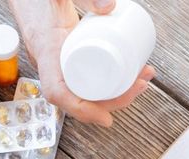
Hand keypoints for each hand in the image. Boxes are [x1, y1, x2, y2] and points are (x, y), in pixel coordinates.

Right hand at [9, 0, 155, 126]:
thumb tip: (110, 7)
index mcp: (46, 51)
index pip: (57, 92)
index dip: (81, 110)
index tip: (105, 118)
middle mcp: (51, 63)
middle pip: (81, 97)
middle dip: (114, 100)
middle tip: (142, 85)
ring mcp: (60, 63)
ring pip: (88, 90)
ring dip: (116, 92)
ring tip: (143, 78)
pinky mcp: (70, 57)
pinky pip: (87, 79)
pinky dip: (109, 82)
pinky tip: (129, 75)